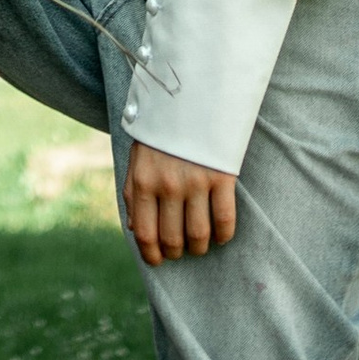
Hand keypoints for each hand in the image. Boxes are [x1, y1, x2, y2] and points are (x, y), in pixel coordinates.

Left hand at [125, 142, 236, 265]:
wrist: (190, 97)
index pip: (145, 233)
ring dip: (199, 247)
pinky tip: (221, 236)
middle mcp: (167, 185)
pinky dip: (223, 235)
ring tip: (200, 245)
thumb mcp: (138, 159)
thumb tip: (136, 230)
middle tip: (180, 251)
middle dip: (176, 252)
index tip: (158, 261)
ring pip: (199, 234)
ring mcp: (196, 182)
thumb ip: (133, 195)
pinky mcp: (221, 177)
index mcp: (142, 181)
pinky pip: (225, 219)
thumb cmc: (161, 132)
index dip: (151, 255)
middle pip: (173, 238)